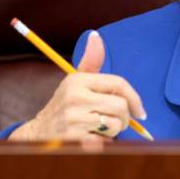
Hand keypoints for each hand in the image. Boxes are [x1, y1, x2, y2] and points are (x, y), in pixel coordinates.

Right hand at [8, 31, 146, 144]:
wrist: (39, 132)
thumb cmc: (66, 106)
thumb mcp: (76, 82)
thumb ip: (91, 62)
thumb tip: (95, 35)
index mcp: (78, 80)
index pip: (118, 84)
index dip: (135, 98)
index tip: (140, 112)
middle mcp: (74, 97)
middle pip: (121, 106)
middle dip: (125, 118)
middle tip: (117, 122)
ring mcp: (73, 118)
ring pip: (116, 125)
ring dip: (114, 132)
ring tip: (99, 129)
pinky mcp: (73, 139)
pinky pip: (106, 141)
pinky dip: (104, 143)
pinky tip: (92, 139)